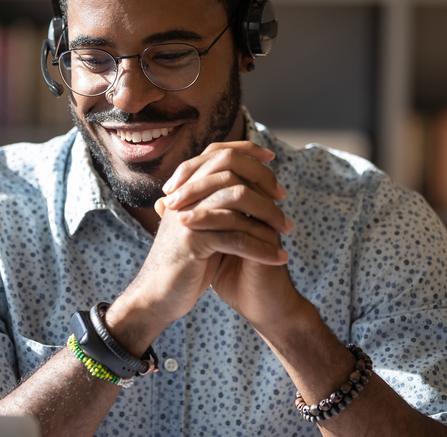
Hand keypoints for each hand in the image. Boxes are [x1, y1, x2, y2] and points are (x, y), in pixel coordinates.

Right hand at [107, 142, 293, 352]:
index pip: (216, 153)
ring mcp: (187, 216)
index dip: (245, 150)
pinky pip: (237, 238)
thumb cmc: (185, 263)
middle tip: (283, 197)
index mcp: (185, 189)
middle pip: (229, 169)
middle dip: (263, 180)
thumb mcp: (200, 227)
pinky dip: (262, 248)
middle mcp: (183, 196)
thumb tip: (248, 184)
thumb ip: (216, 204)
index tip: (271, 157)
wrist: (159, 295)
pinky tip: (279, 258)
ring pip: (237, 199)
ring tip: (287, 230)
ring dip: (269, 214)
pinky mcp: (193, 241)